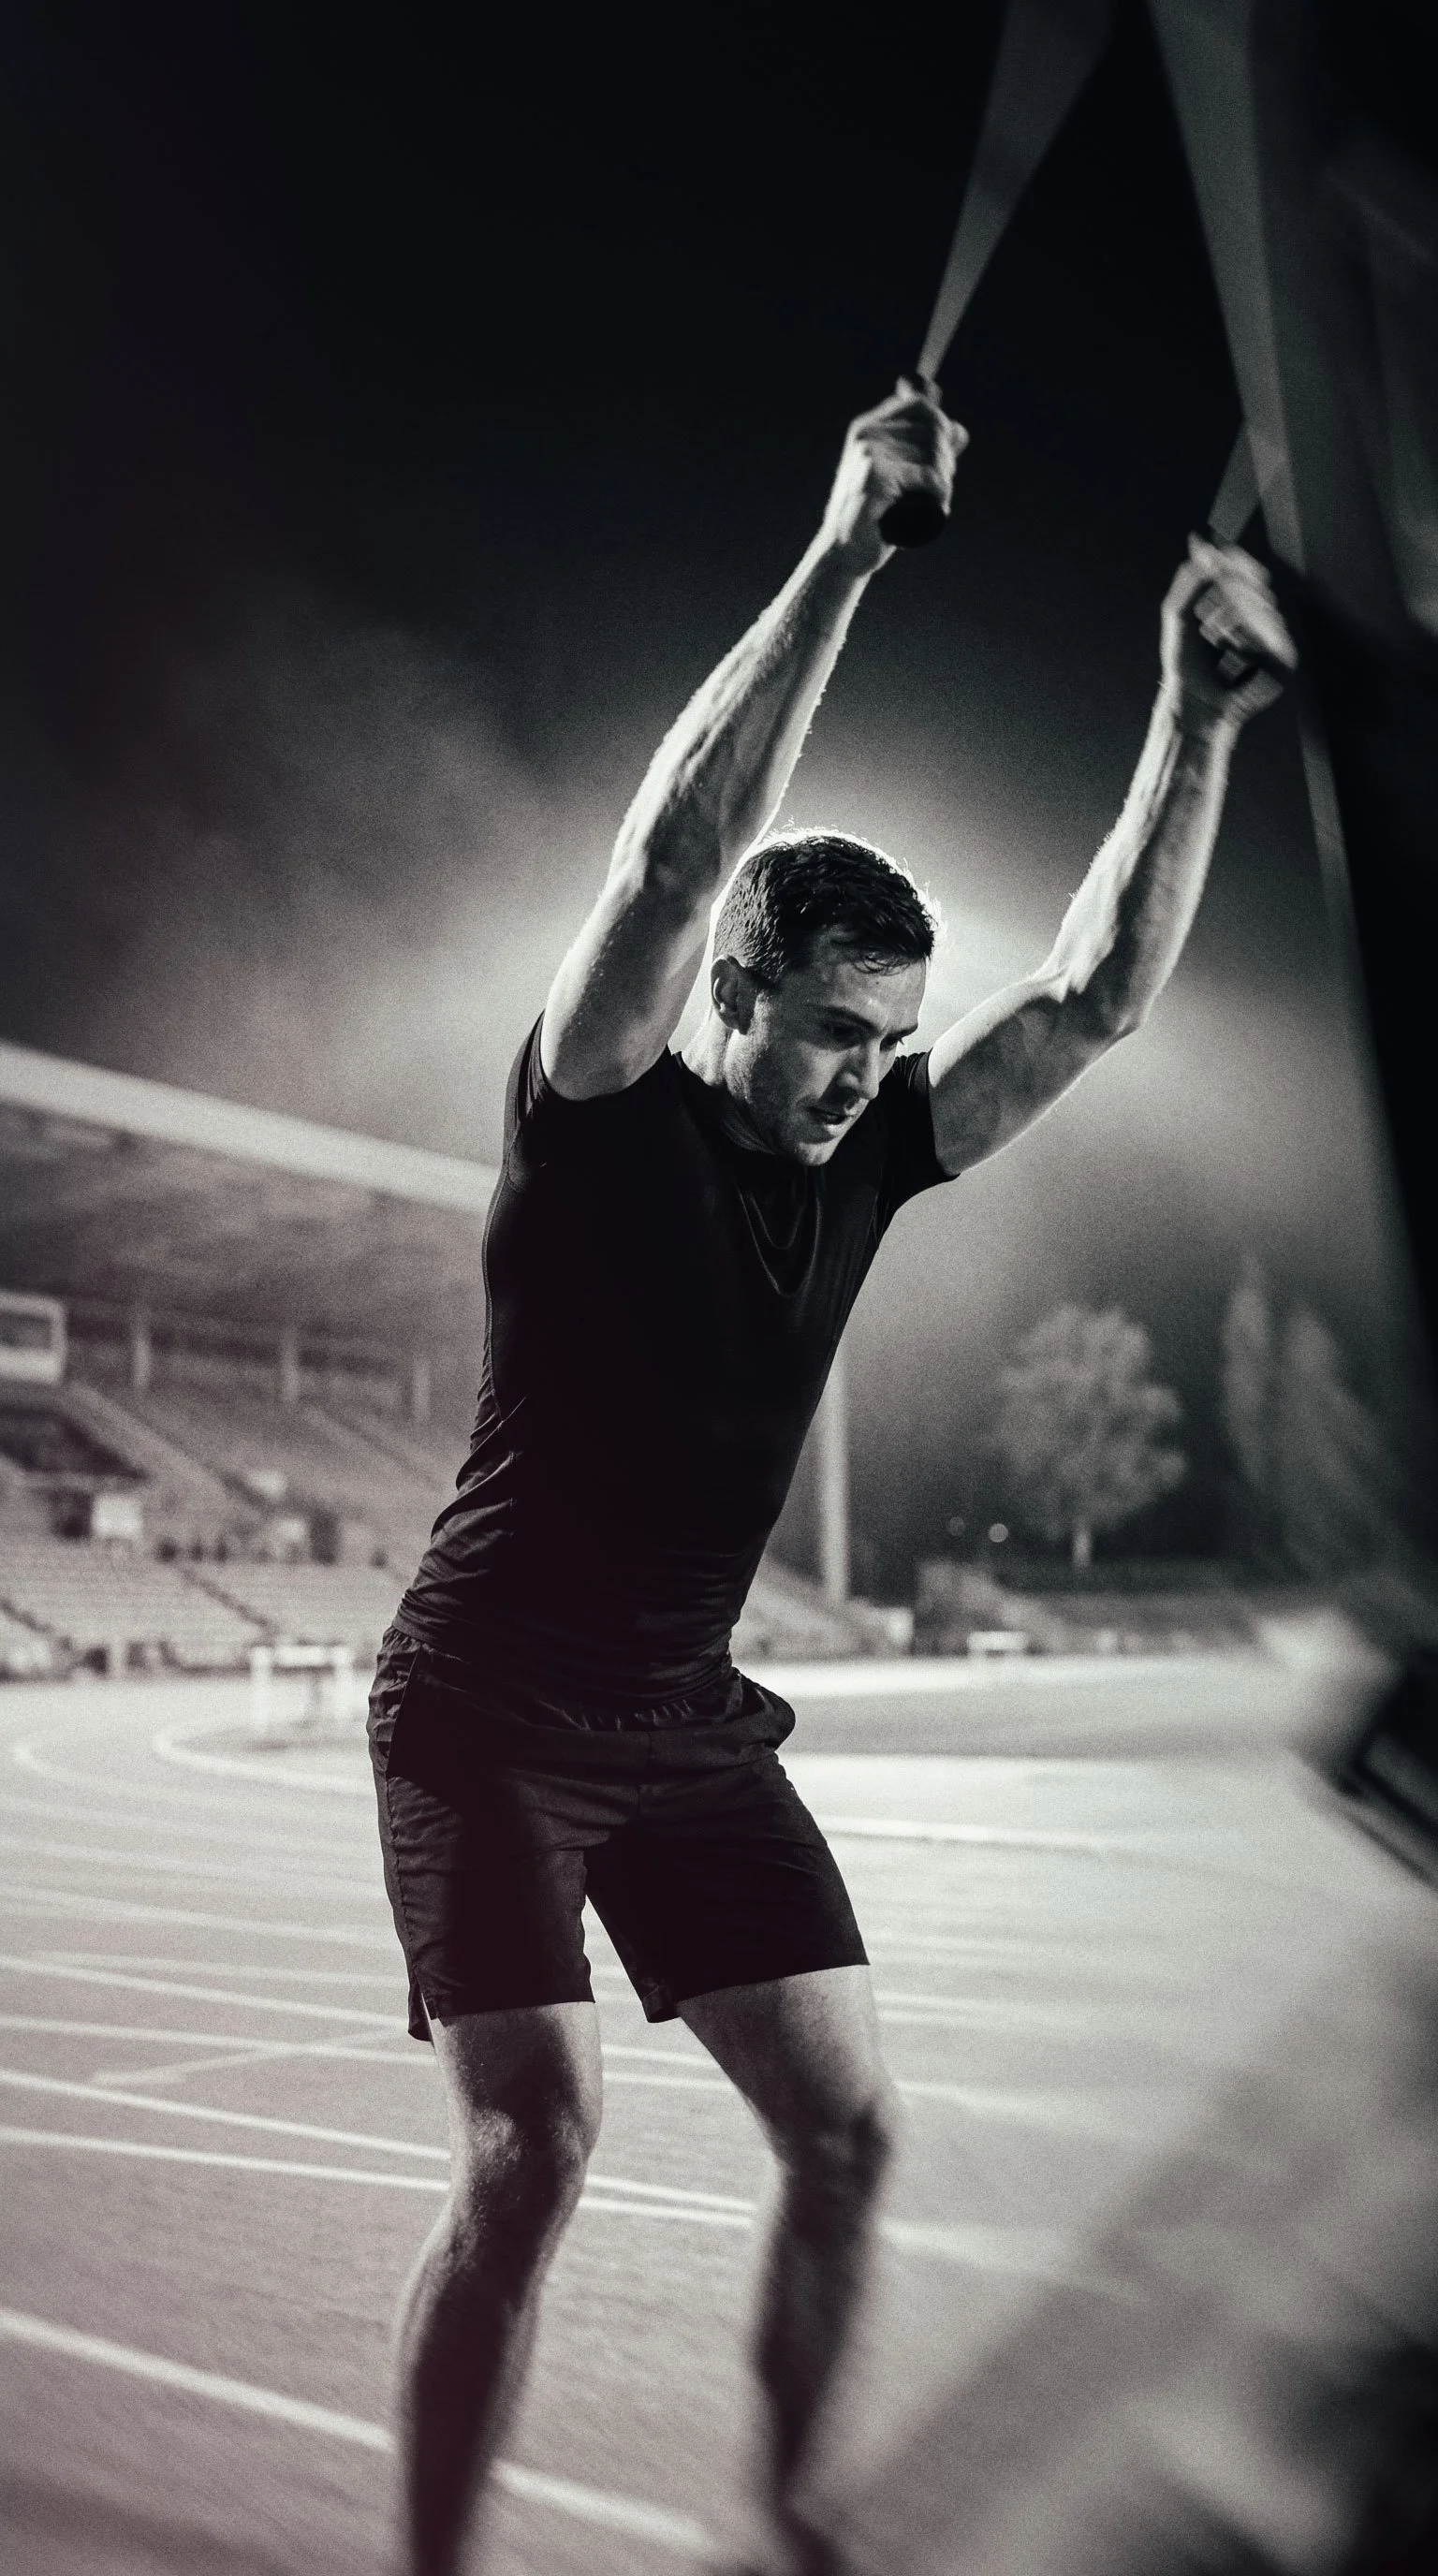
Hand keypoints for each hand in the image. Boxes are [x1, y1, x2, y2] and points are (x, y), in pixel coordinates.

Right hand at [821, 378, 968, 573]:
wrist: (844, 552)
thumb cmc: (875, 517)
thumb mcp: (901, 478)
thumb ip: (928, 451)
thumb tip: (961, 431)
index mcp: (867, 428)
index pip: (917, 404)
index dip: (941, 423)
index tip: (947, 451)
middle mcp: (867, 433)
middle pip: (932, 428)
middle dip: (947, 459)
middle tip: (943, 487)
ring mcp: (869, 453)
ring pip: (933, 453)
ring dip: (945, 481)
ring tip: (939, 503)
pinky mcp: (876, 476)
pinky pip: (928, 476)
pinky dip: (941, 495)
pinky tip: (938, 511)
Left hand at [1161, 536, 1297, 728]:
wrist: (1192, 703)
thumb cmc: (1185, 666)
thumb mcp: (1179, 615)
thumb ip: (1190, 579)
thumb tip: (1201, 544)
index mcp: (1237, 608)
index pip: (1247, 573)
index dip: (1237, 561)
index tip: (1220, 553)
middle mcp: (1258, 621)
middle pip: (1258, 584)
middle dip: (1233, 586)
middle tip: (1213, 594)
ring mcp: (1272, 639)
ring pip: (1265, 605)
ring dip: (1235, 613)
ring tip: (1213, 632)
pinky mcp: (1283, 660)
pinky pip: (1273, 632)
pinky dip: (1248, 633)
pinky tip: (1228, 645)